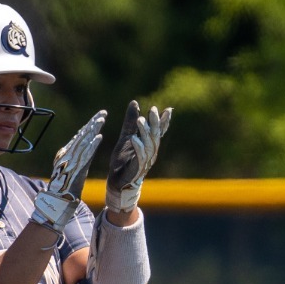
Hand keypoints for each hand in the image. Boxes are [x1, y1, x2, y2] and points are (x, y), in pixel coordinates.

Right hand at [30, 110, 107, 233]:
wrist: (55, 205)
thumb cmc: (63, 191)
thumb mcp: (70, 172)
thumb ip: (75, 161)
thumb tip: (83, 151)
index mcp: (64, 155)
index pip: (78, 137)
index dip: (88, 126)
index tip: (97, 117)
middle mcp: (65, 156)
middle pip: (81, 136)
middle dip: (92, 123)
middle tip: (103, 113)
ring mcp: (69, 162)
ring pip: (83, 142)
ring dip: (93, 130)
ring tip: (102, 120)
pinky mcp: (73, 170)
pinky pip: (84, 156)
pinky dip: (91, 146)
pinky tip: (99, 138)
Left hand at [105, 99, 170, 216]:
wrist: (117, 181)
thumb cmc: (123, 160)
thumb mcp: (125, 136)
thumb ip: (130, 121)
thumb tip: (135, 102)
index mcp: (149, 145)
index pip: (159, 131)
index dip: (164, 122)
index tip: (168, 110)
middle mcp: (150, 152)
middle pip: (156, 136)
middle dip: (155, 123)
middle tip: (153, 110)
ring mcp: (145, 161)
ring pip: (149, 145)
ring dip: (145, 132)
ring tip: (141, 120)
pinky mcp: (137, 169)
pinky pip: (140, 157)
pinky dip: (138, 147)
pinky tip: (134, 138)